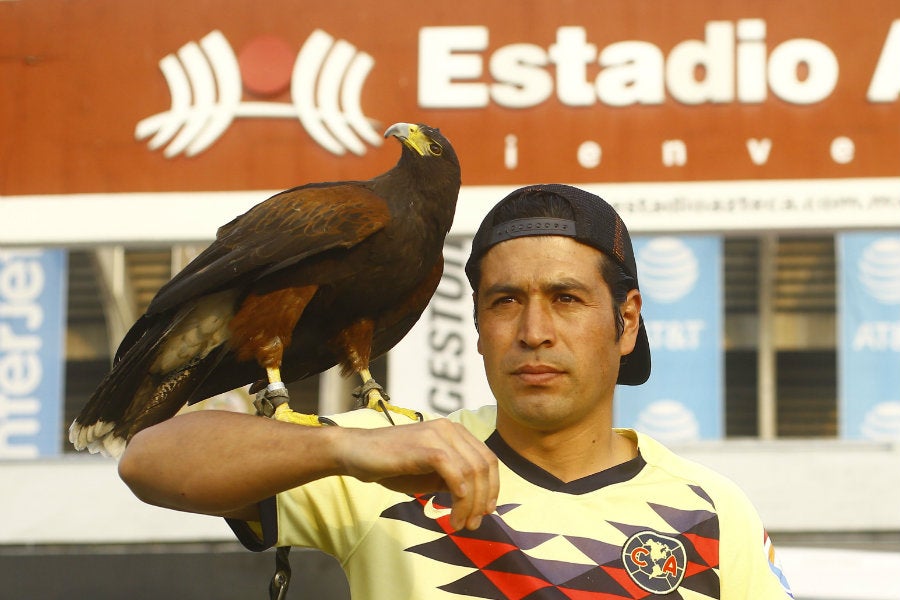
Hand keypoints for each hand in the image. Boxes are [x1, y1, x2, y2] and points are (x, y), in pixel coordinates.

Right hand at [334, 419, 498, 530]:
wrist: (357, 453)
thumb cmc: (391, 465)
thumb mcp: (429, 474)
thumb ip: (453, 479)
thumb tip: (477, 501)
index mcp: (454, 432)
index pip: (487, 459)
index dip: (492, 487)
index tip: (486, 511)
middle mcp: (450, 429)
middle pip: (484, 466)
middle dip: (483, 500)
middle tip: (472, 524)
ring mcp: (438, 434)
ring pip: (472, 472)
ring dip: (470, 504)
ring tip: (459, 524)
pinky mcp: (426, 446)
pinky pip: (454, 472)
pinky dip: (459, 495)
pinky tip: (452, 512)